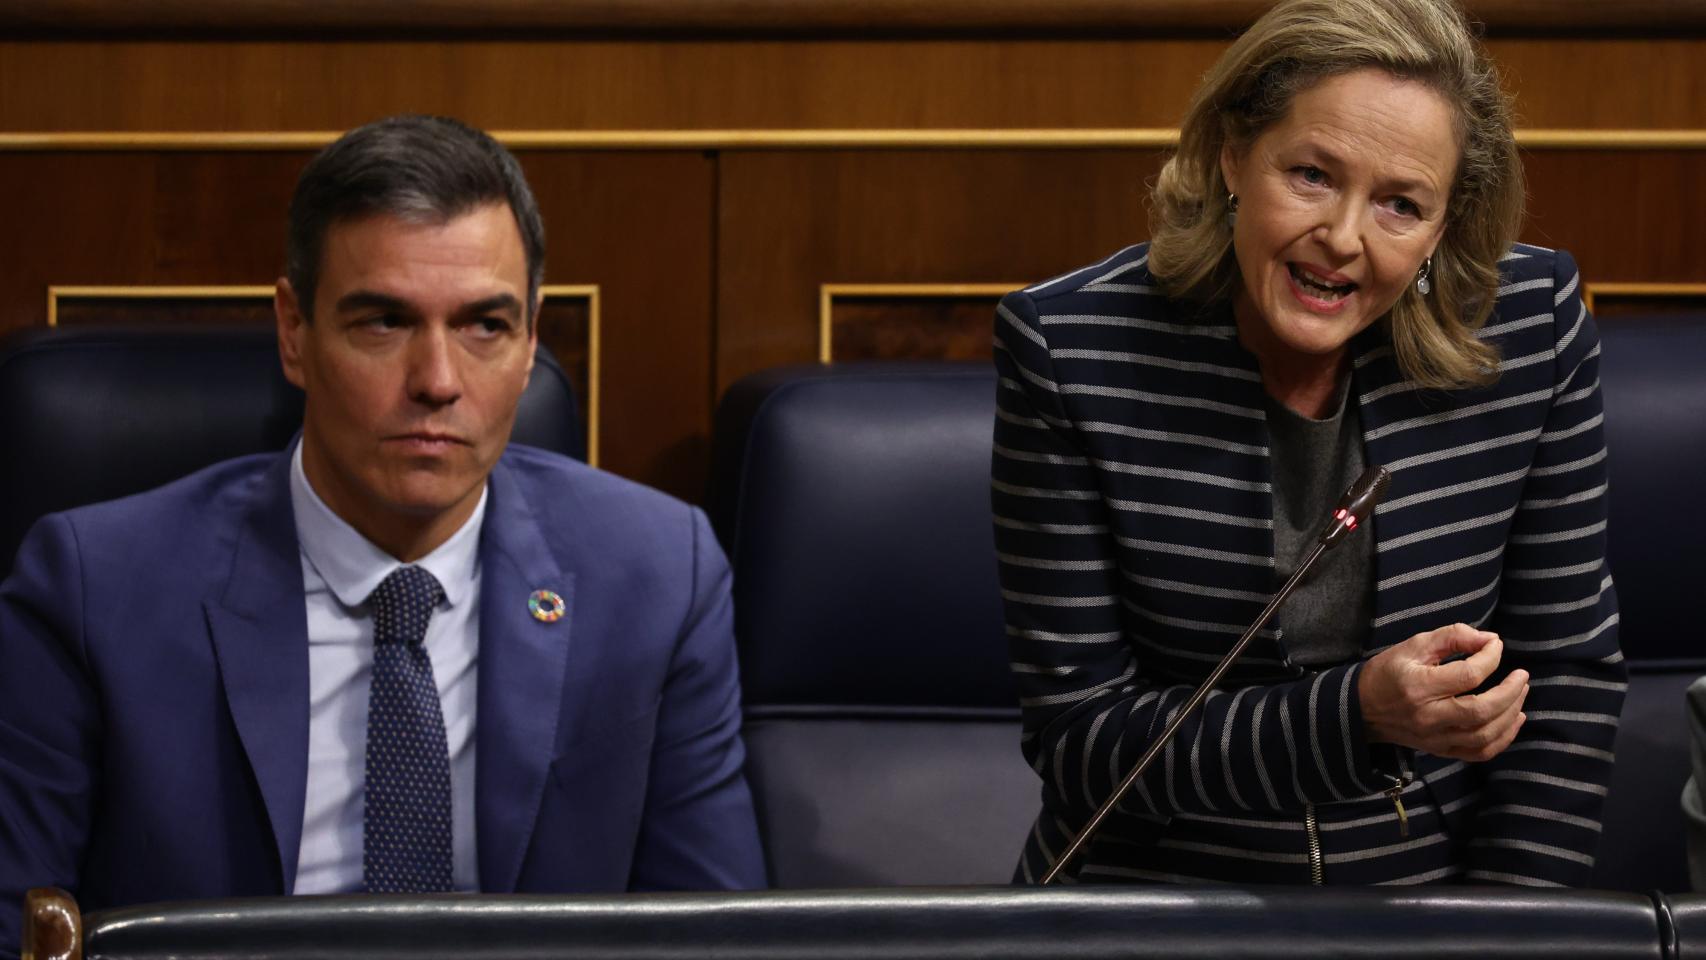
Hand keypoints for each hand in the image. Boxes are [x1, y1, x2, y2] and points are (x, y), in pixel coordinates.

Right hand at [1358, 623, 1527, 761]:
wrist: (1361, 709)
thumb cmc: (1388, 672)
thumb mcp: (1413, 645)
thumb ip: (1451, 637)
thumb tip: (1488, 639)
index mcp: (1418, 686)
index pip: (1468, 675)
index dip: (1490, 657)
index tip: (1496, 645)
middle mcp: (1428, 716)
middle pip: (1482, 711)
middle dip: (1510, 692)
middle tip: (1522, 675)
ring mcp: (1435, 738)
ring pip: (1485, 736)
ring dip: (1511, 714)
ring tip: (1520, 693)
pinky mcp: (1440, 750)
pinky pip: (1480, 753)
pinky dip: (1504, 739)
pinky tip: (1514, 719)